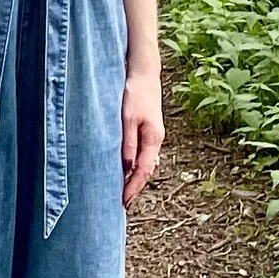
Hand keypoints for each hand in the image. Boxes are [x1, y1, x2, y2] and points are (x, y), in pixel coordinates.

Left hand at [121, 68, 164, 207]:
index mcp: (153, 139)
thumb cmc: (135, 93)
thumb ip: (128, 142)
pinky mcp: (147, 130)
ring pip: (144, 163)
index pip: (143, 170)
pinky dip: (135, 165)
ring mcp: (152, 135)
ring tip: (123, 192)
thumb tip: (127, 166)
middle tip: (122, 204)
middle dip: (135, 187)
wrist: (144, 73)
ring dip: (135, 177)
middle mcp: (155, 140)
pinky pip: (142, 154)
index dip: (133, 188)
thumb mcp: (128, 118)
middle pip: (146, 170)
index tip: (123, 202)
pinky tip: (126, 169)